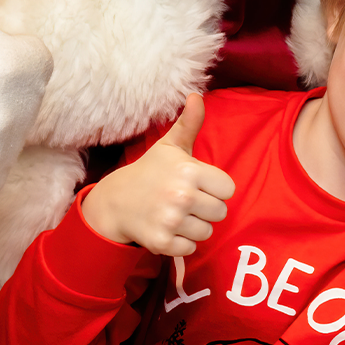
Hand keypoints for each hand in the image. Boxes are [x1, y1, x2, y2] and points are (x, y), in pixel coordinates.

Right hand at [82, 93, 234, 256]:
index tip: (199, 184)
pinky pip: (190, 249)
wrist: (116, 201)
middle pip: (220, 212)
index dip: (215, 187)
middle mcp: (182, 196)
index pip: (228, 189)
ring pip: (207, 232)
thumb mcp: (171, 145)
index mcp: (189, 171)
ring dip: (195, 226)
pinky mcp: (162, 243)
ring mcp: (171, 221)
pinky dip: (182, 242)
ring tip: (176, 213)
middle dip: (206, 208)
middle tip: (186, 200)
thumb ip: (190, 122)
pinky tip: (168, 227)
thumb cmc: (151, 170)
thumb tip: (197, 95)